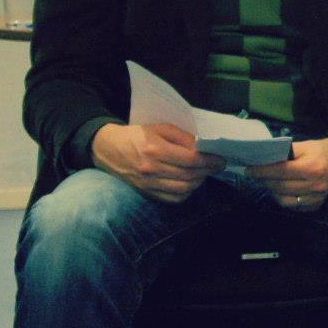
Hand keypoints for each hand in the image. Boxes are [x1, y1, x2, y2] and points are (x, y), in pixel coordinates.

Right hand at [91, 123, 225, 203]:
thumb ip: (182, 137)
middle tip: (217, 166)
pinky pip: (173, 199)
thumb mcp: (159, 128)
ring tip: (204, 173)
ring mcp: (147, 184)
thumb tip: (203, 148)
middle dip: (207, 171)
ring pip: (183, 189)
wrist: (106, 148)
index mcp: (154, 149)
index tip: (221, 159)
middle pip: (189, 176)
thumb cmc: (135, 135)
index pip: (191, 160)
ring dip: (199, 182)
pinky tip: (190, 183)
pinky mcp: (145, 192)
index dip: (209, 161)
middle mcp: (151, 169)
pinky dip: (186, 193)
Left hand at [245, 138, 327, 212]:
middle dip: (264, 180)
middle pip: (281, 186)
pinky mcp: (316, 205)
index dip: (262, 171)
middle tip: (255, 175)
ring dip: (272, 191)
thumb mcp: (303, 145)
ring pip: (285, 200)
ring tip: (268, 182)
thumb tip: (262, 160)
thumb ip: (284, 152)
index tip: (249, 170)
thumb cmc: (318, 150)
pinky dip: (284, 199)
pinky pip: (293, 206)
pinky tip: (281, 190)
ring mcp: (317, 198)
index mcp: (312, 168)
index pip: (281, 171)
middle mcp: (316, 185)